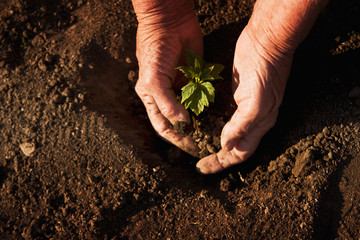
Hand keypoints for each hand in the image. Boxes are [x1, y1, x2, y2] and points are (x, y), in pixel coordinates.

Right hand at [134, 3, 202, 155]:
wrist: (170, 22)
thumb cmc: (154, 51)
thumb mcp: (154, 80)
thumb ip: (167, 103)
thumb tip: (182, 124)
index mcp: (152, 99)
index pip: (164, 126)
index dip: (176, 138)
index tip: (191, 148)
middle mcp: (167, 97)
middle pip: (179, 122)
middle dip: (190, 134)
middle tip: (205, 144)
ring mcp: (182, 88)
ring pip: (193, 111)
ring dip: (201, 122)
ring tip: (214, 134)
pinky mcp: (196, 79)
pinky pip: (203, 96)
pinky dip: (209, 106)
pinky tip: (218, 115)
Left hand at [196, 26, 292, 173]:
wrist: (265, 40)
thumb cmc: (265, 71)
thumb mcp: (257, 102)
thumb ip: (242, 126)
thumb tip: (226, 146)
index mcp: (260, 124)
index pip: (240, 153)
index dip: (222, 163)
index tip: (202, 168)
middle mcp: (251, 119)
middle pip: (232, 146)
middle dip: (215, 156)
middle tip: (196, 161)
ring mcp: (242, 106)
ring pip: (226, 130)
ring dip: (211, 139)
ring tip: (194, 145)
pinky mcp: (234, 93)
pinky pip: (222, 113)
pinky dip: (210, 121)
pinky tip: (198, 123)